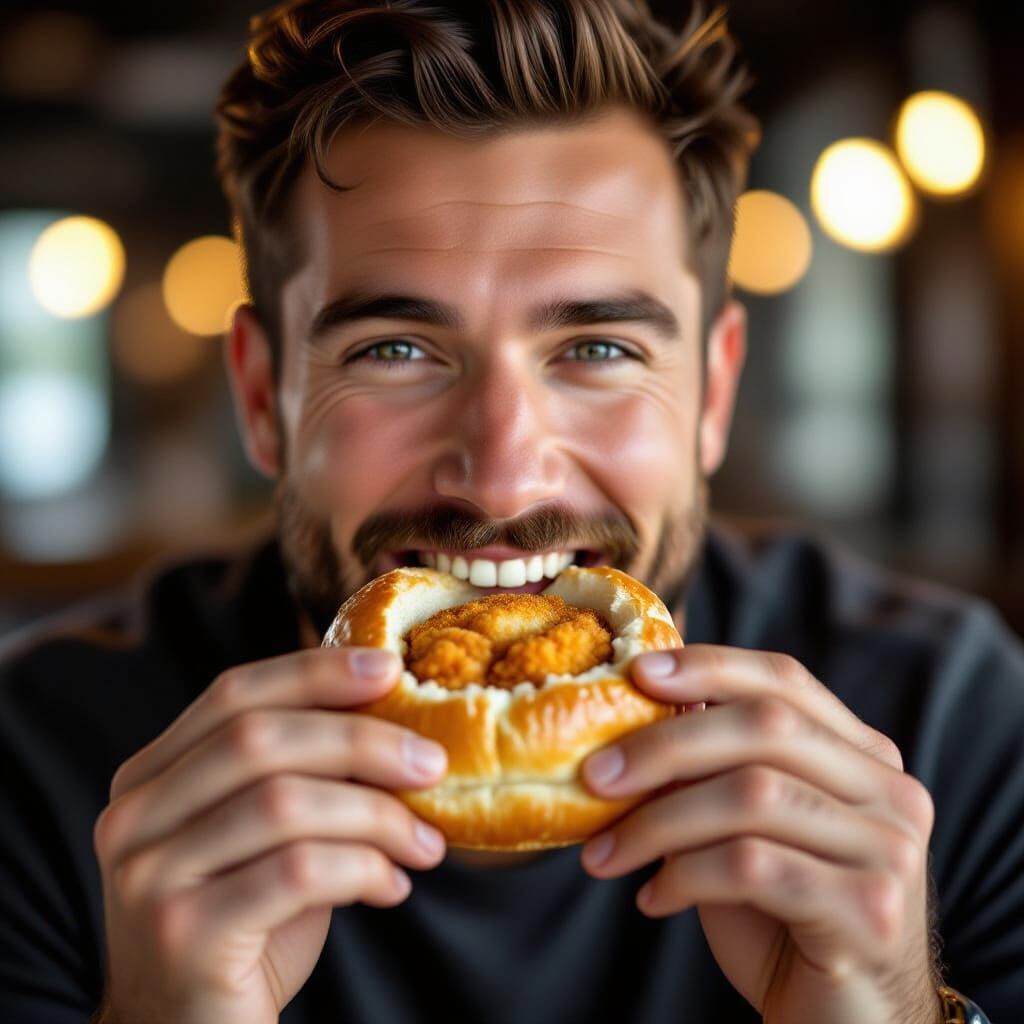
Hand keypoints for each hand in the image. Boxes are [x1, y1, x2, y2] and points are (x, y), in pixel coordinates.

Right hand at [92, 647, 448, 1023]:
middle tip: (432, 762)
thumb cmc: (247, 927)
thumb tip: (397, 722)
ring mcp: (149, 876)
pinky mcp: (183, 933)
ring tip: (425, 842)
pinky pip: (297, 873)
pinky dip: (362, 869)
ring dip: (376, 815)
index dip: (315, 671)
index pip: (234, 694)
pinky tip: (391, 887)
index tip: (390, 668)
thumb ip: (305, 777)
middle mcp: (134, 817)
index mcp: (151, 776)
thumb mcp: (268, 839)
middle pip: (258, 739)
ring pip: (283, 803)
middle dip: (361, 740)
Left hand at [578, 645, 941, 1023]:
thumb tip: (638, 709)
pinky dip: (685, 876)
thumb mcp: (744, 829)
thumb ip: (715, 769)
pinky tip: (653, 899)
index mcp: (863, 755)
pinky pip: (753, 866)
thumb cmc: (782, 917)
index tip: (636, 672)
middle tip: (594, 775)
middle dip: (665, 745)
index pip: (784, 681)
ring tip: (605, 854)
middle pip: (765, 727)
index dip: (710, 666)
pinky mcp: (868, 909)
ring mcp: (888, 848)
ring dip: (657, 822)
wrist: (845, 1022)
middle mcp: (888, 791)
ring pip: (752, 796)